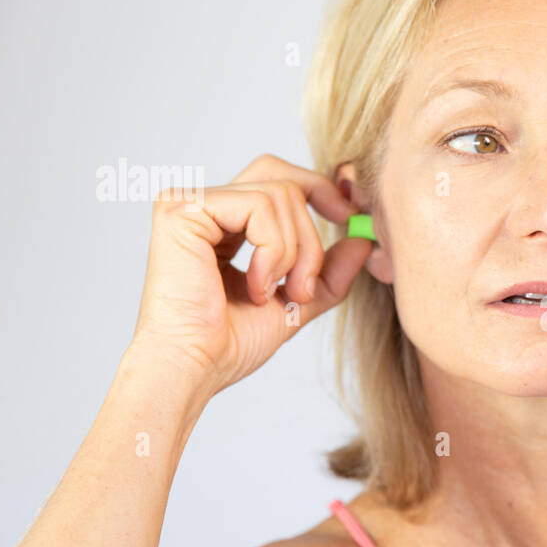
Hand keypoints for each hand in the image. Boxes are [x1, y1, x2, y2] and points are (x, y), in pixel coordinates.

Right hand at [130, 154, 372, 399]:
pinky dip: (274, 251)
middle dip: (313, 231)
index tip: (352, 218)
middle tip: (309, 283)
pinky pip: (260, 206)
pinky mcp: (183, 209)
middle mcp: (205, 206)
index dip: (322, 190)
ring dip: (296, 253)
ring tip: (276, 294)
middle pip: (282, 178)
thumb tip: (364, 238)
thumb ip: (328, 271)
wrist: (197, 368)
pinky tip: (256, 287)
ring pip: (281, 194)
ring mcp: (191, 203)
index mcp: (226, 223)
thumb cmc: (230, 344)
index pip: (281, 181)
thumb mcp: (297, 301)